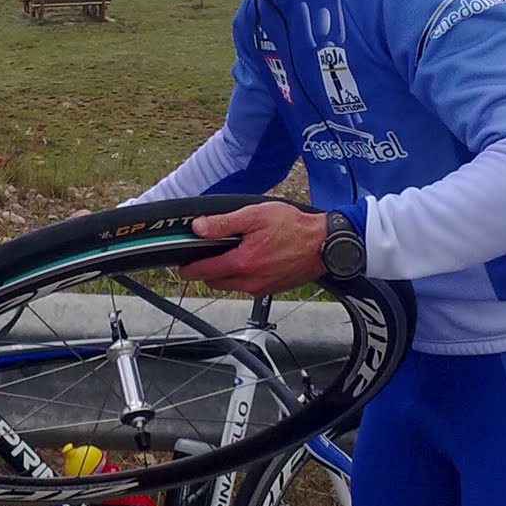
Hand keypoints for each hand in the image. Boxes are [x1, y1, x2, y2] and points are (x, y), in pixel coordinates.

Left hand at [179, 201, 327, 294]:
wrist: (324, 244)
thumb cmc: (294, 227)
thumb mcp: (255, 216)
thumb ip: (224, 223)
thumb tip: (198, 228)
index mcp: (242, 263)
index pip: (204, 271)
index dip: (189, 268)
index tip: (181, 264)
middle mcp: (249, 281)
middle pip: (215, 281)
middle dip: (207, 269)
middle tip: (208, 252)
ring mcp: (260, 288)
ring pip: (230, 285)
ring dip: (224, 273)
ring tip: (231, 252)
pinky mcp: (271, 289)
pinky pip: (246, 286)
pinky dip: (241, 276)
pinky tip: (250, 258)